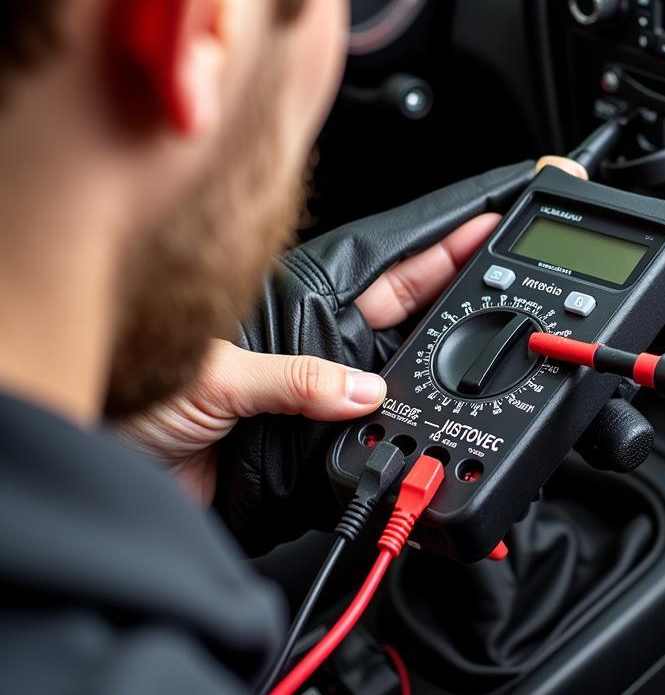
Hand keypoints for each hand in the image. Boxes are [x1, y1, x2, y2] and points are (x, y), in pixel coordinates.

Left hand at [125, 157, 594, 552]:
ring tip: (497, 356)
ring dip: (447, 378)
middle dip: (469, 297)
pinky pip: (378, 443)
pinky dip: (410, 444)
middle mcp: (323, 350)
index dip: (446, 244)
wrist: (113, 472)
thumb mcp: (216, 374)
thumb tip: (364, 391)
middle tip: (521, 282)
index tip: (494, 221)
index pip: (391, 265)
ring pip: (408, 381)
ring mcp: (326, 400)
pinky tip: (439, 439)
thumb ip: (293, 380)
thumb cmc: (134, 399)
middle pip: (415, 317)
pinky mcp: (319, 452)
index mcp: (302, 308)